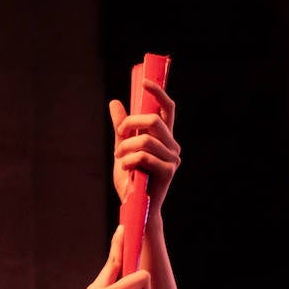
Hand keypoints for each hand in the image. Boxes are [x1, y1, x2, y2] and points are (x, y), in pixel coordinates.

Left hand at [108, 79, 180, 211]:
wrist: (135, 206)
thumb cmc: (131, 179)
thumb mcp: (122, 148)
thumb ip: (122, 128)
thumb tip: (115, 102)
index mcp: (165, 137)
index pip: (167, 109)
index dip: (158, 92)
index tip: (144, 82)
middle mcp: (172, 146)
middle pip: (153, 120)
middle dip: (130, 123)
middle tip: (119, 134)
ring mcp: (173, 159)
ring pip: (145, 139)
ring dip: (125, 147)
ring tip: (119, 158)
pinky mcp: (168, 171)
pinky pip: (143, 156)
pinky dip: (128, 160)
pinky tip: (126, 169)